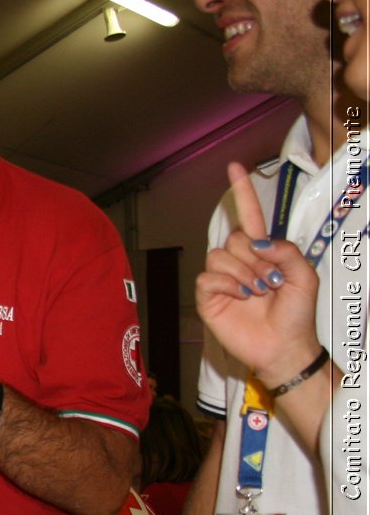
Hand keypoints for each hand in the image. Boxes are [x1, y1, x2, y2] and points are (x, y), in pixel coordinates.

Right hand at [196, 163, 320, 384]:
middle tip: (271, 282)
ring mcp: (222, 278)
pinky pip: (208, 277)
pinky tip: (240, 297)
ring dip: (244, 274)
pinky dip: (228, 285)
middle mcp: (240, 261)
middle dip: (256, 259)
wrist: (284, 347)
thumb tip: (257, 242)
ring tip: (258, 293)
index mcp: (263, 252)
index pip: (249, 216)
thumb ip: (286, 251)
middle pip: (235, 239)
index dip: (242, 192)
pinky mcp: (208, 296)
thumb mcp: (306, 277)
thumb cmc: (297, 314)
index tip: (234, 167)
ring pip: (220, 256)